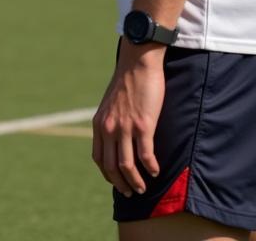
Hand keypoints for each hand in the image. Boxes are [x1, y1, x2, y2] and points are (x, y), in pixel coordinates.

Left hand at [92, 44, 164, 195]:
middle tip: (131, 193)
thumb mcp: (111, 103)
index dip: (107, 174)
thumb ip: (111, 120)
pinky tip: (156, 171)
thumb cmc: (127, 81)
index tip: (116, 181)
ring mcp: (126, 127)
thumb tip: (116, 137)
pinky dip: (150, 167)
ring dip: (135, 181)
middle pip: (111, 167)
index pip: (99, 158)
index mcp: (100, 123)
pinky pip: (146, 155)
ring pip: (127, 165)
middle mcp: (109, 127)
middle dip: (121, 184)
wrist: (137, 62)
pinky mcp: (143, 125)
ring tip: (144, 188)